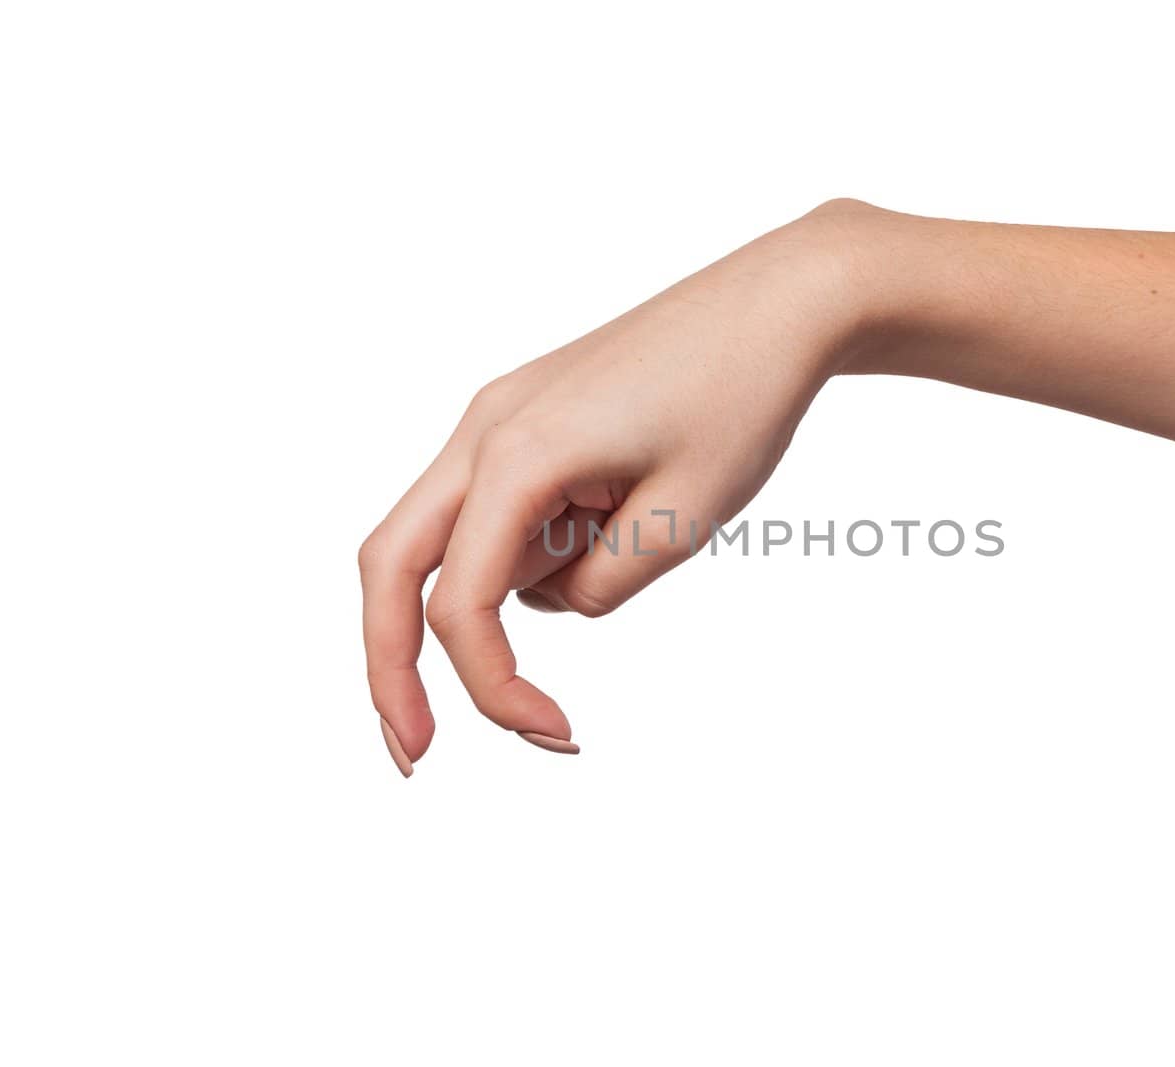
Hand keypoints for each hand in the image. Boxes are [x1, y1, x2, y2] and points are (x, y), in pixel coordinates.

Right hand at [358, 201, 871, 773]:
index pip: (463, 604)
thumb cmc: (742, 395)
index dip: (494, 689)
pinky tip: (630, 501)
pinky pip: (507, 506)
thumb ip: (599, 588)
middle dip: (392, 666)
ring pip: (462, 538)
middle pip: (391, 565)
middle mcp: (485, 430)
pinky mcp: (528, 416)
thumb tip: (549, 603)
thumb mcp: (682, 522)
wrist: (784, 298)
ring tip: (641, 520)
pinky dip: (547, 540)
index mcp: (516, 455)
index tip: (556, 735)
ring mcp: (500, 417)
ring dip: (522, 580)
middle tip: (418, 755)